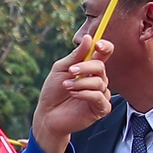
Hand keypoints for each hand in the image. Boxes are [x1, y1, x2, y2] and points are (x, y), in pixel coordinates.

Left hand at [29, 31, 113, 152]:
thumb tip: (89, 38)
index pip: (104, 53)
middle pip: (101, 67)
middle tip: (70, 71)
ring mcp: (101, 94)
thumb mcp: (61, 69)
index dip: (104, 47)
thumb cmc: (53, 91)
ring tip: (66, 86)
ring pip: (99, 82)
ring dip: (80, 83)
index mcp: (90, 68)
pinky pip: (99, 97)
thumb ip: (76, 56)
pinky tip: (74, 95)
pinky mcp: (101, 108)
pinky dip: (85, 94)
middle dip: (85, 67)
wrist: (47, 114)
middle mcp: (98, 80)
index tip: (97, 45)